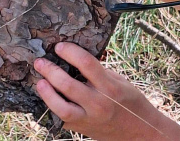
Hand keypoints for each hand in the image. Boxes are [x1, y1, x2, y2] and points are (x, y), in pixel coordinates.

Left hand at [34, 42, 179, 140]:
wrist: (139, 132)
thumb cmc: (131, 102)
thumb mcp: (120, 82)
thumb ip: (99, 72)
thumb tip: (78, 60)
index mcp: (110, 87)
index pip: (86, 63)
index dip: (70, 52)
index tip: (60, 47)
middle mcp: (98, 103)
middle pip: (67, 84)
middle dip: (50, 71)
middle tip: (41, 62)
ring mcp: (89, 119)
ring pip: (60, 107)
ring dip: (46, 92)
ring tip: (40, 82)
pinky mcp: (82, 129)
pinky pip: (62, 118)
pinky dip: (53, 107)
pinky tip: (49, 98)